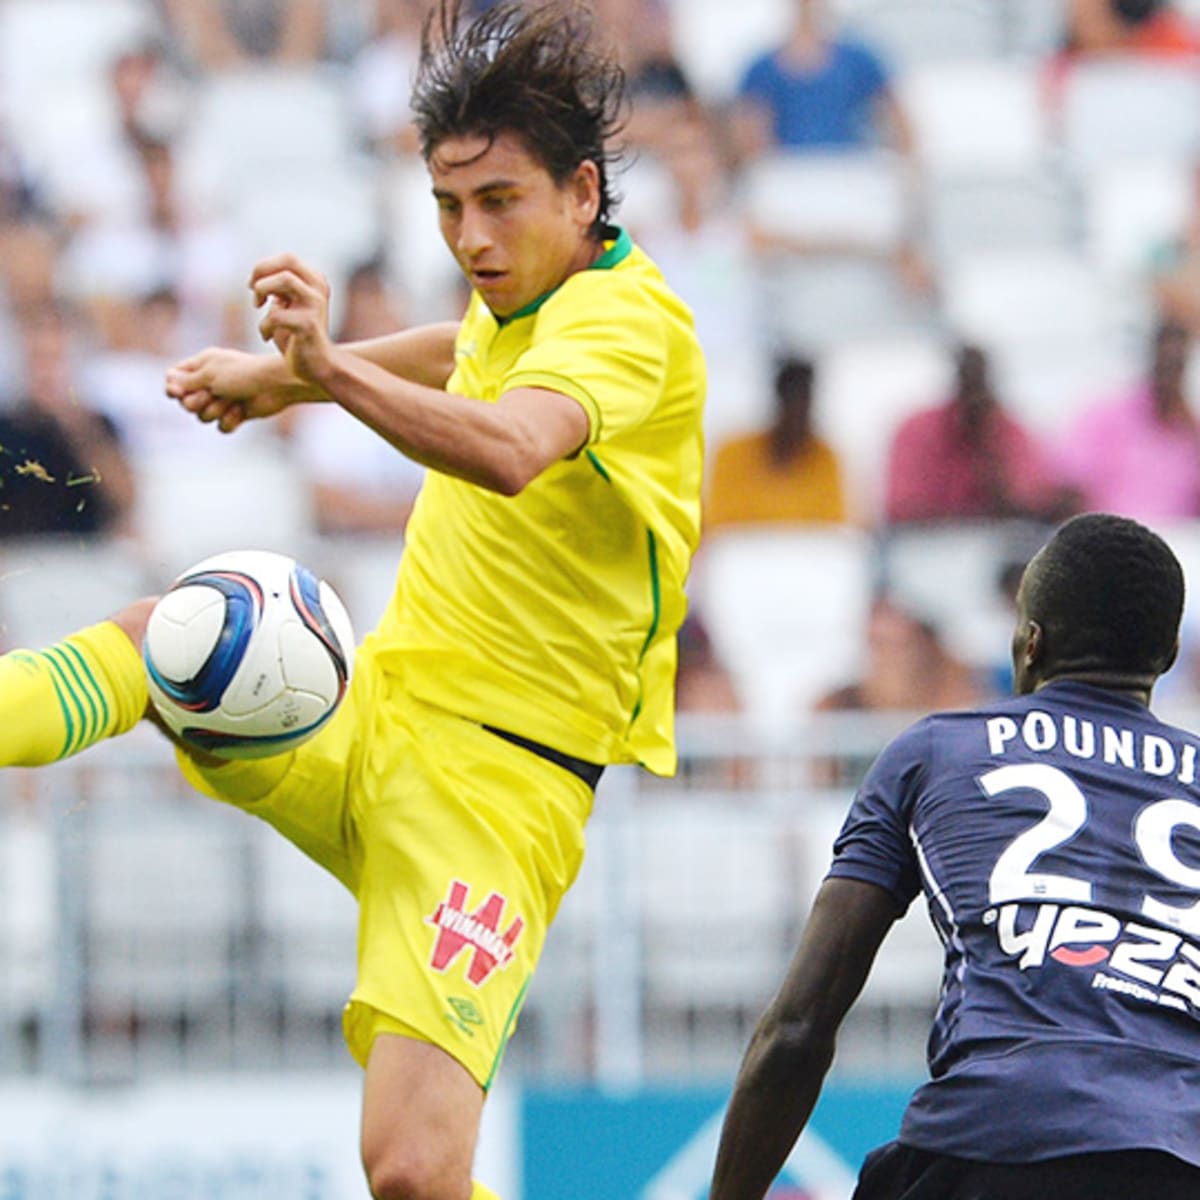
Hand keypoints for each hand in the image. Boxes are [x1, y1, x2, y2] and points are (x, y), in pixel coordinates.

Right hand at [165, 346, 314, 433]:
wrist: (276, 386)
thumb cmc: (243, 373)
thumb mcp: (210, 373)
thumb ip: (187, 381)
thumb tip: (169, 382)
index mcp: (202, 365)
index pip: (175, 378)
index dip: (173, 388)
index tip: (176, 393)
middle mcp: (210, 382)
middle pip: (186, 402)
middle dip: (197, 402)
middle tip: (211, 394)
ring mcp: (223, 399)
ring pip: (203, 416)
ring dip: (216, 410)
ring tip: (231, 400)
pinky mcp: (236, 414)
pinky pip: (221, 426)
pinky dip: (230, 420)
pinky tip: (241, 411)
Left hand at [251, 253, 335, 386]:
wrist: (317, 368)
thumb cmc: (298, 338)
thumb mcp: (287, 307)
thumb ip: (278, 291)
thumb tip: (260, 277)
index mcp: (316, 282)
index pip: (288, 259)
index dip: (265, 267)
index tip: (253, 285)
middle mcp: (318, 290)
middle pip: (288, 260)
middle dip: (262, 271)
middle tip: (253, 291)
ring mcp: (315, 306)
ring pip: (285, 279)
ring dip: (262, 290)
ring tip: (258, 307)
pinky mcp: (308, 325)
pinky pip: (276, 315)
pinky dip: (264, 326)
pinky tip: (266, 337)